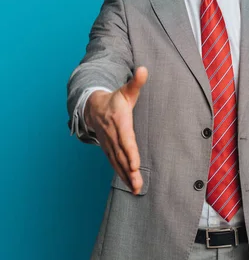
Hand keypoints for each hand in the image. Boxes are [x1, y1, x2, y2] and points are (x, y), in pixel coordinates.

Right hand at [85, 66, 148, 193]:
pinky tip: (130, 186)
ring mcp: (109, 144)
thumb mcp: (126, 90)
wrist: (93, 107)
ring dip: (126, 177)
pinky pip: (114, 164)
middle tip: (138, 185)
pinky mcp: (108, 150)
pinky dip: (122, 175)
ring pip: (117, 163)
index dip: (130, 152)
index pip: (125, 139)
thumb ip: (136, 82)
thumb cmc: (115, 99)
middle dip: (129, 171)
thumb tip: (144, 69)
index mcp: (119, 122)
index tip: (135, 165)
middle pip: (121, 156)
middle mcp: (113, 136)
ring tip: (136, 189)